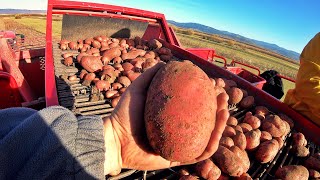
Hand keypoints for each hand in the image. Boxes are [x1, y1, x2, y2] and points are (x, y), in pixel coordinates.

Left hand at [103, 63, 228, 174]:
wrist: (114, 139)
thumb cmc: (124, 114)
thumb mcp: (138, 88)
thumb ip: (151, 75)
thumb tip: (168, 63)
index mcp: (170, 116)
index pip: (193, 105)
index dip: (206, 95)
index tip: (213, 84)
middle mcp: (176, 130)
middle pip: (203, 120)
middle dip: (217, 108)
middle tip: (223, 96)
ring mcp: (178, 144)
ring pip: (205, 136)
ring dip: (220, 125)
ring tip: (224, 110)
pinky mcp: (177, 157)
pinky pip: (199, 153)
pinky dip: (212, 143)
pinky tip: (219, 130)